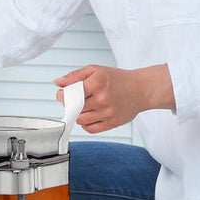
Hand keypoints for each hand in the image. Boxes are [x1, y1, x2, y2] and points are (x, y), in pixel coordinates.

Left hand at [54, 64, 174, 132]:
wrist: (141, 89)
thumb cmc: (117, 79)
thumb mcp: (96, 70)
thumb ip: (75, 76)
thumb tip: (58, 83)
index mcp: (97, 83)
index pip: (70, 94)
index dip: (62, 95)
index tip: (62, 94)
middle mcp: (102, 98)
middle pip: (74, 108)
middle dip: (70, 105)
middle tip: (74, 100)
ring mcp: (108, 112)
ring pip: (81, 120)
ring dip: (78, 114)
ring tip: (84, 107)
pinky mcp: (113, 123)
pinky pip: (90, 129)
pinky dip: (86, 124)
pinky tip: (91, 115)